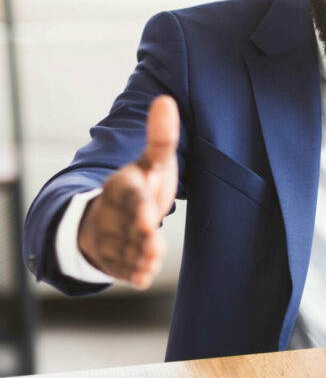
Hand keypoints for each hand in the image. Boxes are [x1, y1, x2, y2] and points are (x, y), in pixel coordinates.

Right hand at [78, 95, 179, 288]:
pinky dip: (133, 273)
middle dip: (140, 236)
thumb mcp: (153, 162)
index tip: (151, 215)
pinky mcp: (112, 259)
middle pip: (128, 226)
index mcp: (121, 186)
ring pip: (125, 250)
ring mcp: (109, 237)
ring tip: (150, 261)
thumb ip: (161, 137)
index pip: (131, 196)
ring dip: (138, 256)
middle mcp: (112, 212)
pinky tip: (143, 277)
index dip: (140, 206)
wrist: (108, 215)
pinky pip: (121, 269)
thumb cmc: (139, 185)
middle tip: (153, 242)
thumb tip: (166, 101)